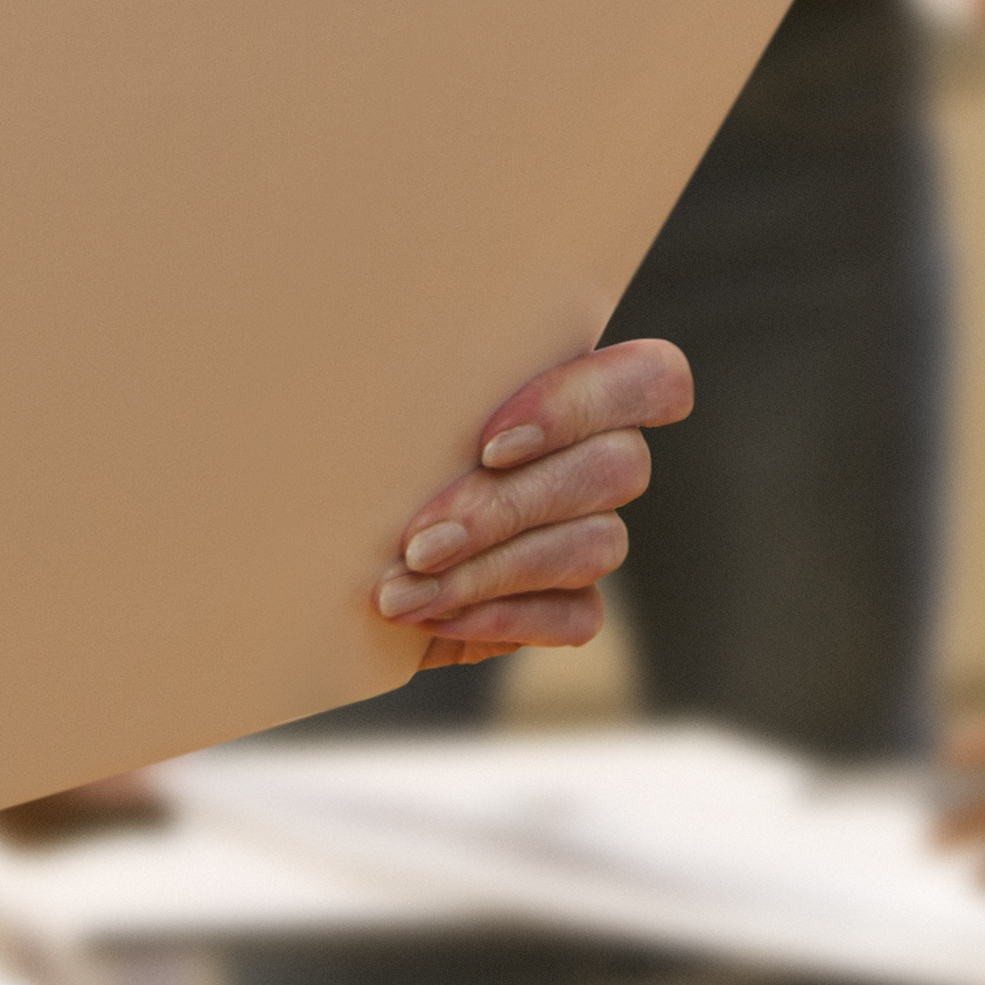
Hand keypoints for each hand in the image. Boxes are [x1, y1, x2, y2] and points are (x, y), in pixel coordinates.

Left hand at [375, 338, 693, 668]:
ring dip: (491, 570)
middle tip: (419, 542)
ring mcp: (594, 532)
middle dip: (507, 509)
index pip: (653, 378)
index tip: (488, 445)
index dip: (581, 408)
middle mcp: (598, 458)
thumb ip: (420, 386)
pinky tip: (436, 618)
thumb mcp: (382, 408)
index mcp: (567, 384)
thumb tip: (391, 366)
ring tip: (402, 590)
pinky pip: (576, 615)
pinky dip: (504, 617)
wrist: (332, 548)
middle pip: (617, 469)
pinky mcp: (574, 604)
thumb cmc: (361, 454)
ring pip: (595, 545)